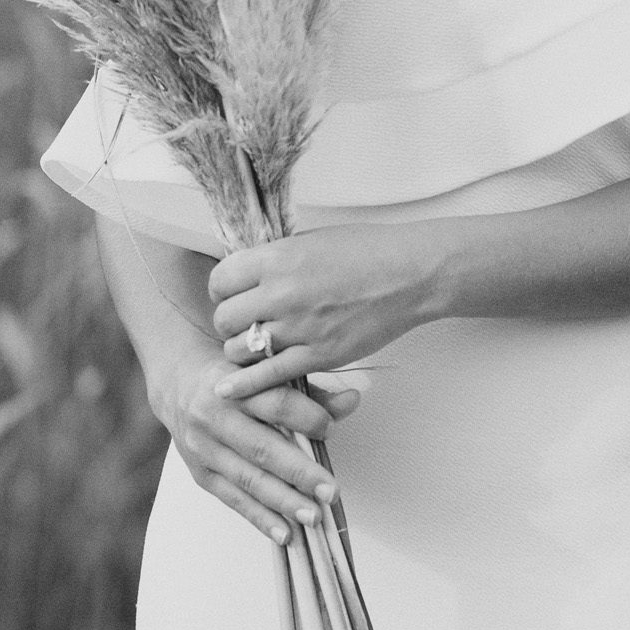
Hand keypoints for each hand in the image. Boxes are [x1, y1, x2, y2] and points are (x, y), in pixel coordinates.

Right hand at [163, 344, 360, 544]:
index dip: (307, 417)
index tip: (331, 429)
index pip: (276, 403)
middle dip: (299, 472)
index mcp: (238, 385)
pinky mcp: (201, 473)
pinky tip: (285, 534)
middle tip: (329, 491)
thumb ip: (309, 390)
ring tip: (313, 517)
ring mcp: (206, 448)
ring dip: (283, 502)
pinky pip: (233, 499)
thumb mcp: (265, 372)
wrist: (177, 382)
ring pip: (248, 479)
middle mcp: (218, 417)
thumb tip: (351, 401)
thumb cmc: (234, 376)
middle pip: (262, 448)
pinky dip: (260, 518)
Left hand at [208, 219, 439, 400]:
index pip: (220, 280)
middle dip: (229, 321)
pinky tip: (227, 389)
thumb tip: (249, 272)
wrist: (409, 274)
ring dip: (241, 350)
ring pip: (239, 350)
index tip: (229, 294)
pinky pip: (267, 376)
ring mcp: (298, 327)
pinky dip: (244, 385)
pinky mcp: (317, 356)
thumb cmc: (368, 251)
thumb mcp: (312, 240)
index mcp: (277, 258)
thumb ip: (276, 258)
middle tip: (243, 321)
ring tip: (254, 345)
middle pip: (224, 318)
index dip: (221, 289)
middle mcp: (281, 293)